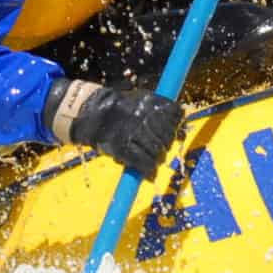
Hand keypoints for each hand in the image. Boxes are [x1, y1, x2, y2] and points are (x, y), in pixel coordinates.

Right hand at [48, 78, 182, 180]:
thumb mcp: (139, 101)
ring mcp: (132, 131)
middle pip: (167, 134)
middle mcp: (142, 115)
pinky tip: (149, 172)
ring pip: (157, 150)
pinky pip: (143, 162)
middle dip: (166, 143)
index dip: (176, 124)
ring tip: (154, 159)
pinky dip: (149, 169)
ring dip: (158, 157)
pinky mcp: (122, 147)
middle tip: (161, 148)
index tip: (175, 131)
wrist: (91, 113)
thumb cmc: (119, 109)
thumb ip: (158, 111)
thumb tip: (181, 127)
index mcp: (148, 101)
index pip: (175, 112)